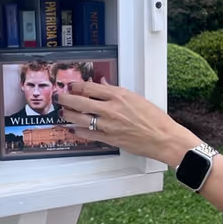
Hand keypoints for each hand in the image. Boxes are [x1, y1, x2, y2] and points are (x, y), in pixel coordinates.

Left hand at [55, 81, 200, 167]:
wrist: (163, 138)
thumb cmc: (154, 118)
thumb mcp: (136, 98)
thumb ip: (116, 91)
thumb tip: (103, 84)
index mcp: (119, 95)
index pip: (90, 88)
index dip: (77, 86)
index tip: (71, 86)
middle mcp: (111, 109)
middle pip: (80, 102)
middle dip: (66, 99)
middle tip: (59, 98)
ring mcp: (109, 125)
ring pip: (81, 119)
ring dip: (69, 115)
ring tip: (62, 113)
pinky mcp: (109, 139)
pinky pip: (88, 134)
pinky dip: (79, 131)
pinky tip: (74, 129)